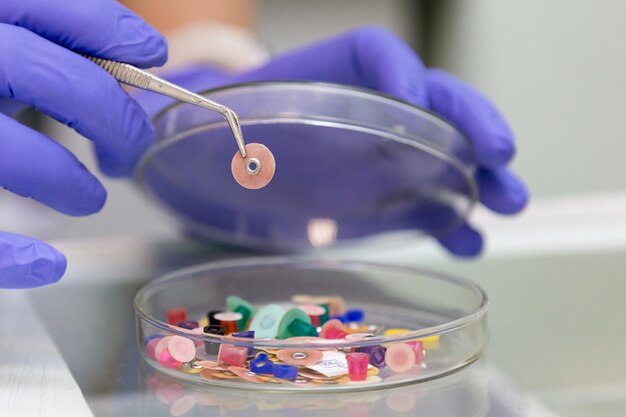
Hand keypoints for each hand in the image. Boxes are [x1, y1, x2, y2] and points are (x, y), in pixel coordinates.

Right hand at [0, 0, 166, 287]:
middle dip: (110, 114)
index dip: (109, 29)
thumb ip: (47, 53)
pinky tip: (47, 263)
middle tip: (132, 146)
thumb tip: (134, 71)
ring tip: (90, 199)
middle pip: (49, 79)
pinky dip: (11, 255)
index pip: (48, 7)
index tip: (153, 53)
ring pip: (10, 155)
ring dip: (66, 181)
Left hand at [136, 27, 527, 256]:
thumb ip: (156, 119)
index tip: (410, 103)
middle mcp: (355, 109)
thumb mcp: (181, 121)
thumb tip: (118, 127)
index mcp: (311, 76)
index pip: (367, 55)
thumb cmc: (204, 133)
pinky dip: (452, 218)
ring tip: (508, 201)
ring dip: (478, 175)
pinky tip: (470, 236)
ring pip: (440, 153)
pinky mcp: (378, 195)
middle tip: (501, 153)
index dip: (396, 71)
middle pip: (426, 102)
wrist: (221, 163)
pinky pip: (426, 201)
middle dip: (467, 122)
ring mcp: (373, 154)